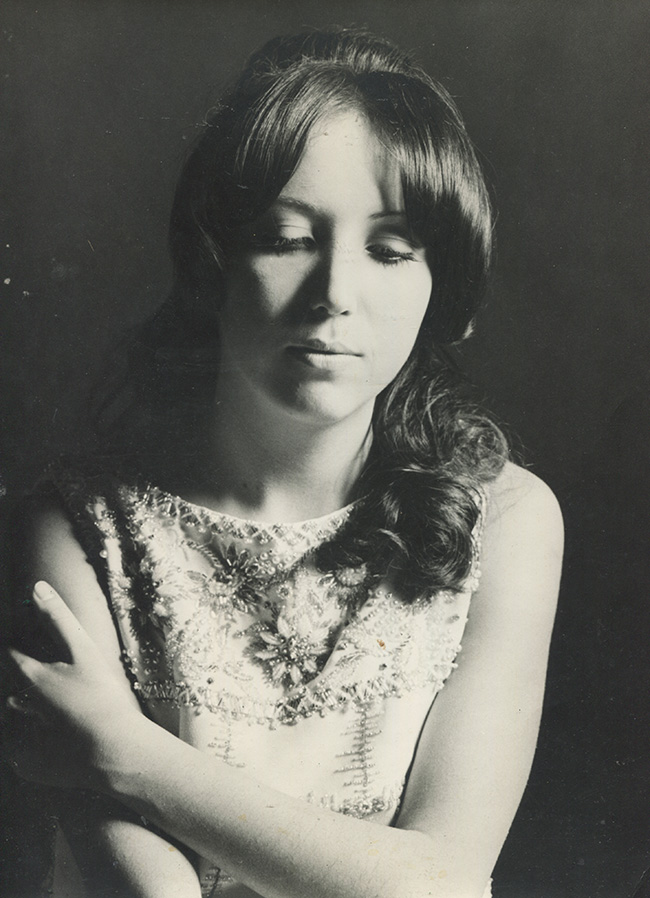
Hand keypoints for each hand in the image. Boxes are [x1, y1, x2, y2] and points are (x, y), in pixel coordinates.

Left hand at [2, 581, 142, 790]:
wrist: (115, 753)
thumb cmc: (102, 696)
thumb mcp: (83, 650)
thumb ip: (58, 618)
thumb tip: (37, 587)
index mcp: (33, 676)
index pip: (11, 652)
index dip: (16, 643)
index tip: (24, 641)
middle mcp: (21, 706)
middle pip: (13, 690)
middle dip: (27, 685)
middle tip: (55, 683)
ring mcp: (22, 738)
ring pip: (17, 718)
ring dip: (29, 712)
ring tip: (60, 712)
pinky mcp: (29, 765)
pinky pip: (23, 751)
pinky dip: (34, 744)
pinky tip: (59, 742)